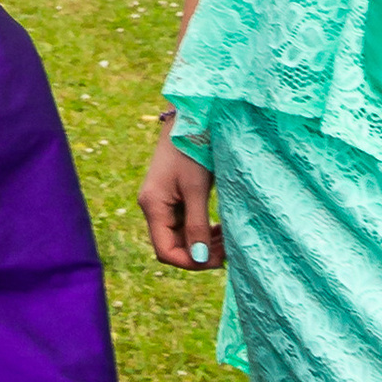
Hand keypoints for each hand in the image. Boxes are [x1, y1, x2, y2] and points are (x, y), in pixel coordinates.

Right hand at [139, 129, 222, 270]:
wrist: (190, 119)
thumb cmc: (192, 149)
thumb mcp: (197, 188)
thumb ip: (197, 225)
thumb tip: (199, 259)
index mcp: (153, 206)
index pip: (165, 251)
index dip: (190, 262)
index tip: (217, 260)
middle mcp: (153, 208)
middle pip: (172, 247)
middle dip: (200, 253)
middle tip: (229, 249)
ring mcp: (162, 204)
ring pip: (181, 238)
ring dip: (203, 244)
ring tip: (227, 239)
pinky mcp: (173, 198)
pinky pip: (185, 225)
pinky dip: (202, 231)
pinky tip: (219, 229)